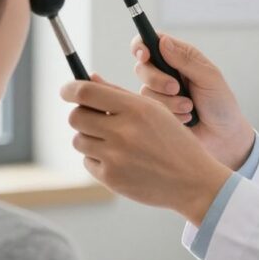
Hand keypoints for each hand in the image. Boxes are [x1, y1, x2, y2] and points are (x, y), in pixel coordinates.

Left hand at [61, 75, 231, 225]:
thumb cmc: (174, 141)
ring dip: (90, 138)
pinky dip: (98, 159)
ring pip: (79, 140)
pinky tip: (120, 160)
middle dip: (82, 115)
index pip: (86, 92)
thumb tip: (90, 79)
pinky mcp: (111, 178)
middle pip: (76, 117)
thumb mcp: (154, 110)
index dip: (70, 89)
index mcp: (135, 108)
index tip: (66, 91)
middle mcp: (122, 131)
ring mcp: (115, 157)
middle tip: (95, 118)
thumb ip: (119, 93)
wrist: (192, 180)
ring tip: (113, 141)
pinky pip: (87, 162)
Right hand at [131, 34, 254, 169]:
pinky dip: (170, 114)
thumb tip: (163, 42)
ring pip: (145, 91)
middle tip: (176, 88)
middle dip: (157, 79)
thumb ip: (186, 60)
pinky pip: (150, 110)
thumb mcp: (209, 78)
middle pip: (141, 67)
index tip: (144, 55)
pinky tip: (186, 119)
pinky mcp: (157, 113)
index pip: (151, 42)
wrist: (224, 137)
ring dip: (169, 101)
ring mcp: (159, 94)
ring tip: (190, 108)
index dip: (141, 46)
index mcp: (179, 57)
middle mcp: (165, 73)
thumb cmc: (221, 103)